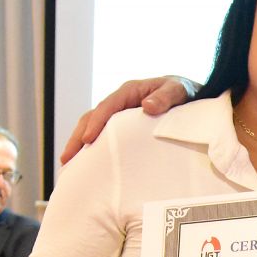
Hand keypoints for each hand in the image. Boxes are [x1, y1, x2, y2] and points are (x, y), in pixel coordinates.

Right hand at [59, 77, 189, 164]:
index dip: (96, 122)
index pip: (107, 106)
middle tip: (67, 158)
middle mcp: (120, 102)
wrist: (190, 96)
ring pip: (93, 127)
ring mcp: (119, 115)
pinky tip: (86, 164)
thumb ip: (165, 97)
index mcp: (130, 91)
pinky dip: (92, 148)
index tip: (88, 139)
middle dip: (78, 137)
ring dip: (80, 144)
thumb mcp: (178, 91)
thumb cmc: (183, 92)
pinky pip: (103, 136)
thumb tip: (147, 106)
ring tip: (69, 165)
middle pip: (92, 117)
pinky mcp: (122, 127)